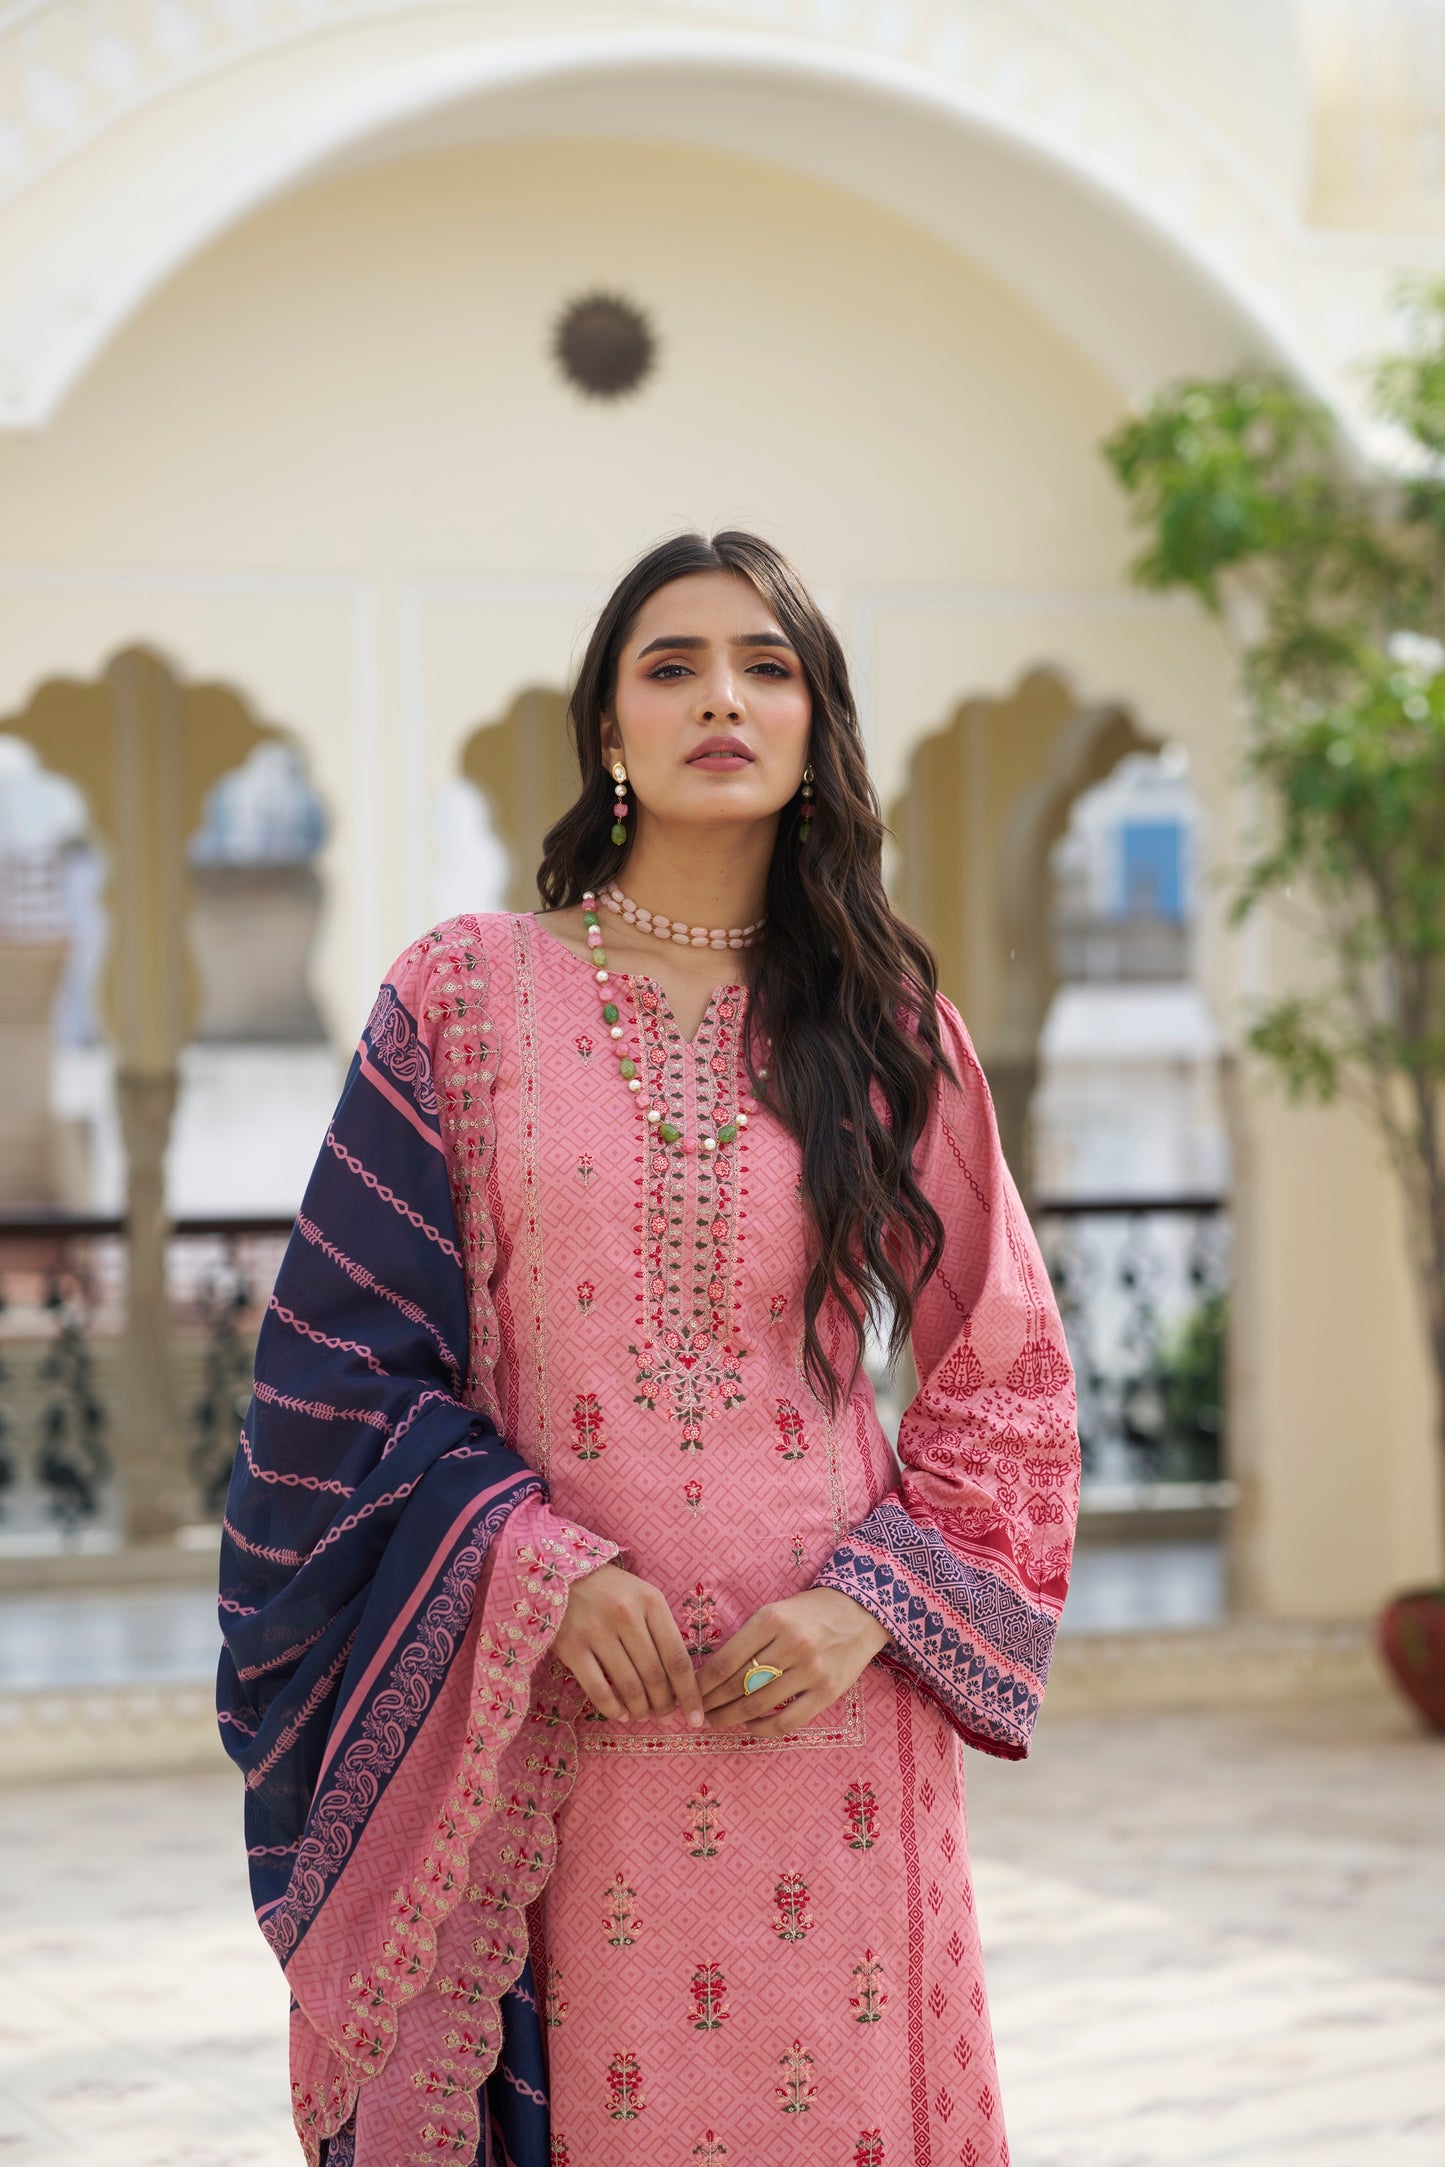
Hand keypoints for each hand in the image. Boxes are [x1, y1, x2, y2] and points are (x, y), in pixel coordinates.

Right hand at [552, 1563, 704, 1727]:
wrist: (559, 1573)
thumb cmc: (609, 1589)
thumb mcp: (642, 1596)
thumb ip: (661, 1629)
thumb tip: (678, 1680)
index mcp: (650, 1601)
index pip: (677, 1657)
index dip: (689, 1693)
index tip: (696, 1716)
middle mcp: (626, 1615)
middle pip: (655, 1675)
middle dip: (664, 1705)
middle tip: (664, 1716)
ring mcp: (597, 1630)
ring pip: (629, 1686)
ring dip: (640, 1709)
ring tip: (642, 1714)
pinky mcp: (571, 1646)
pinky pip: (598, 1689)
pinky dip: (612, 1708)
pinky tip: (619, 1713)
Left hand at [697, 1589, 889, 1738]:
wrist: (859, 1613)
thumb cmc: (808, 1613)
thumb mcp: (775, 1612)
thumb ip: (747, 1639)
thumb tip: (710, 1672)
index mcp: (772, 1620)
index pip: (725, 1660)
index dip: (701, 1683)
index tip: (687, 1692)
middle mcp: (791, 1644)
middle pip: (738, 1685)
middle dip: (710, 1703)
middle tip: (695, 1711)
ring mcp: (811, 1670)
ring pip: (758, 1704)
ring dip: (729, 1717)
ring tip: (714, 1720)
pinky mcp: (827, 1693)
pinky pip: (787, 1721)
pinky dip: (762, 1727)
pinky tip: (749, 1724)